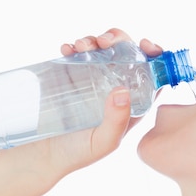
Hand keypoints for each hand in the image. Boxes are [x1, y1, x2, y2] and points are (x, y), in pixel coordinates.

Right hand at [25, 29, 163, 174]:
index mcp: (133, 103)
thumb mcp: (104, 141)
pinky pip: (76, 54)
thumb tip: (123, 91)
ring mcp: (93, 79)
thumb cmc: (78, 153)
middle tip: (105, 42)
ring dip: (95, 40)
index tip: (146, 45)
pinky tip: (67, 49)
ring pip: (102, 50)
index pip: (151, 76)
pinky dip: (73, 46)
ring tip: (82, 45)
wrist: (41, 155)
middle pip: (126, 55)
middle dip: (120, 40)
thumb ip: (117, 121)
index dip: (154, 56)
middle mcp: (115, 88)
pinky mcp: (70, 76)